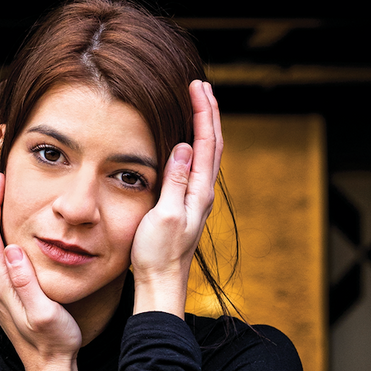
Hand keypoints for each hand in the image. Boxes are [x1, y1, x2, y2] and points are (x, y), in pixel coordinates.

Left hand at [0, 170, 90, 370]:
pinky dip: (0, 233)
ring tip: (4, 194)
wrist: (50, 369)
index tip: (0, 178)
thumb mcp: (45, 314)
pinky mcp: (4, 295)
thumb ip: (26, 284)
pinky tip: (11, 227)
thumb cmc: (53, 342)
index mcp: (0, 285)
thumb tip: (13, 250)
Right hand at [131, 80, 222, 317]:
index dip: (203, 112)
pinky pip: (196, 167)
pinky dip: (195, 146)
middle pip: (213, 144)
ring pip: (207, 155)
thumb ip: (175, 181)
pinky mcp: (187, 207)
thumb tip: (183, 146)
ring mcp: (196, 201)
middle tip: (201, 86)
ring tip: (198, 106)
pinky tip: (187, 145)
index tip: (197, 86)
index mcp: (199, 191)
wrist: (160, 284)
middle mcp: (202, 194)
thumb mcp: (164, 215)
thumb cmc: (158, 254)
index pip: (206, 142)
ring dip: (204, 128)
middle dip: (208, 112)